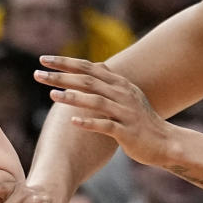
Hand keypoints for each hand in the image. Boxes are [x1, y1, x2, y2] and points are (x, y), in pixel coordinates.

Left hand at [34, 56, 172, 166]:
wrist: (166, 142)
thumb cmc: (140, 120)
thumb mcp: (127, 95)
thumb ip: (109, 81)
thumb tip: (95, 65)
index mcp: (119, 84)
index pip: (88, 68)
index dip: (65, 62)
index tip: (43, 59)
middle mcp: (123, 94)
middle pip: (88, 81)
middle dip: (61, 76)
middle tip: (37, 74)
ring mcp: (126, 113)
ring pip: (97, 101)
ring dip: (73, 97)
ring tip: (51, 95)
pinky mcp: (128, 132)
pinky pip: (106, 126)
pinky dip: (89, 123)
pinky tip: (72, 121)